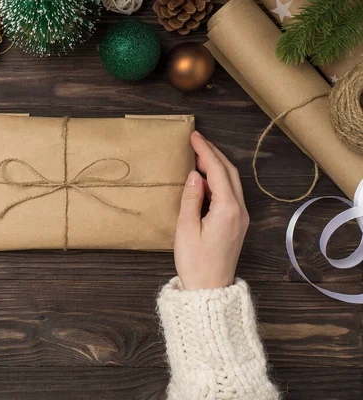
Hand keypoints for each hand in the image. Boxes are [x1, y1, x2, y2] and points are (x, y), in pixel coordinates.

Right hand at [174, 131, 248, 289]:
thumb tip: (194, 175)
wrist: (209, 290)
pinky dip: (218, 181)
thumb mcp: (186, 229)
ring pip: (232, 182)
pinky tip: (204, 181)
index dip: (205, 151)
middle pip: (229, 172)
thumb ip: (190, 198)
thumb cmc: (195, 263)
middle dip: (213, 154)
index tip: (194, 137)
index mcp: (227, 209)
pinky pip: (230, 194)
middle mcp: (239, 211)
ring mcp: (240, 218)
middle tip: (196, 142)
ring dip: (217, 167)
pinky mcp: (236, 224)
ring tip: (198, 157)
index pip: (217, 171)